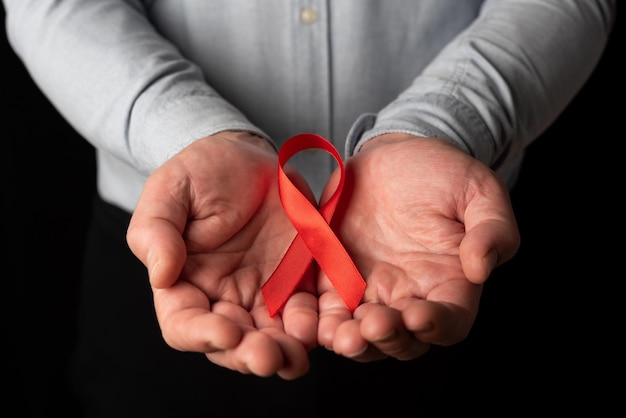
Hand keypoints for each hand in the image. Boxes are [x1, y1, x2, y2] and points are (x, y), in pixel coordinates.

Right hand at [126, 132, 317, 378]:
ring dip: (283, 353)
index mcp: (184, 282)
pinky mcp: (297, 283)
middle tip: (268, 357)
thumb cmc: (203, 171)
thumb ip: (156, 230)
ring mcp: (263, 294)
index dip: (202, 334)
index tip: (226, 333)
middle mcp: (223, 297)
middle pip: (231, 343)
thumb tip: (160, 276)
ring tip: (296, 357)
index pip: (184, 323)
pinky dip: (314, 328)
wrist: (251, 157)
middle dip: (249, 355)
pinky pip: (306, 314)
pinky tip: (324, 330)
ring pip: (270, 338)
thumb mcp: (171, 190)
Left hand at [317, 133, 519, 360]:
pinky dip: (317, 320)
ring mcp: (369, 290)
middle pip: (401, 339)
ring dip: (349, 340)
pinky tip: (309, 321)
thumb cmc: (442, 173)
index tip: (418, 316)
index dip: (436, 326)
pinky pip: (324, 308)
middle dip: (386, 339)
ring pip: (360, 333)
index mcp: (449, 282)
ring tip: (338, 335)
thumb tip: (482, 267)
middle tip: (370, 327)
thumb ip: (492, 228)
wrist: (392, 155)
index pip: (449, 320)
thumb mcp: (479, 191)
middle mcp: (409, 296)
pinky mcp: (334, 277)